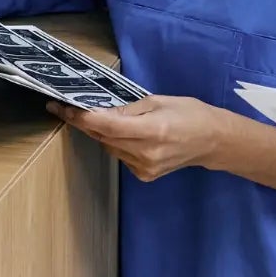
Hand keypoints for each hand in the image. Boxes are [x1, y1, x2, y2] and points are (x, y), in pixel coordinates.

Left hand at [50, 96, 226, 181]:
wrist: (213, 141)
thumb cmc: (190, 114)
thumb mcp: (159, 101)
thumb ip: (128, 108)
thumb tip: (101, 110)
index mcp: (152, 131)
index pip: (107, 125)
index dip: (82, 117)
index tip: (62, 107)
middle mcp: (146, 153)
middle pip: (103, 137)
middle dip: (85, 122)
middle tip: (69, 108)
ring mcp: (144, 168)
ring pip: (109, 148)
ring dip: (101, 133)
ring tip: (104, 118)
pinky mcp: (144, 176)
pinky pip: (120, 156)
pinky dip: (116, 144)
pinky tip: (127, 135)